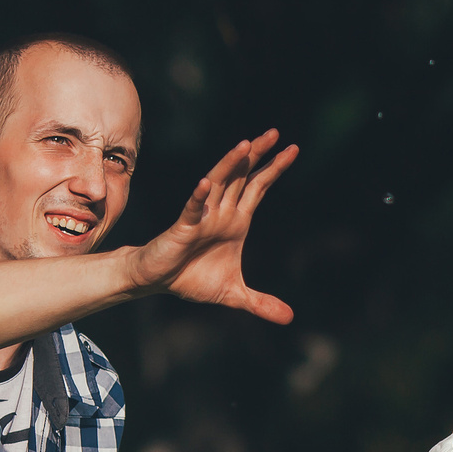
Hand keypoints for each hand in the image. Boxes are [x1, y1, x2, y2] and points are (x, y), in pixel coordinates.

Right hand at [131, 130, 299, 319]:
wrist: (159, 281)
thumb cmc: (192, 279)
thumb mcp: (234, 295)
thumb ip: (261, 303)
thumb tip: (289, 318)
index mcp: (236, 221)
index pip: (258, 187)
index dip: (274, 169)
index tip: (293, 149)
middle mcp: (221, 212)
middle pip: (241, 176)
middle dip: (257, 155)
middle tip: (274, 133)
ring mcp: (202, 217)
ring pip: (218, 184)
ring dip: (230, 165)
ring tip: (246, 145)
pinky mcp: (182, 227)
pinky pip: (192, 209)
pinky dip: (199, 197)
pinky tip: (205, 184)